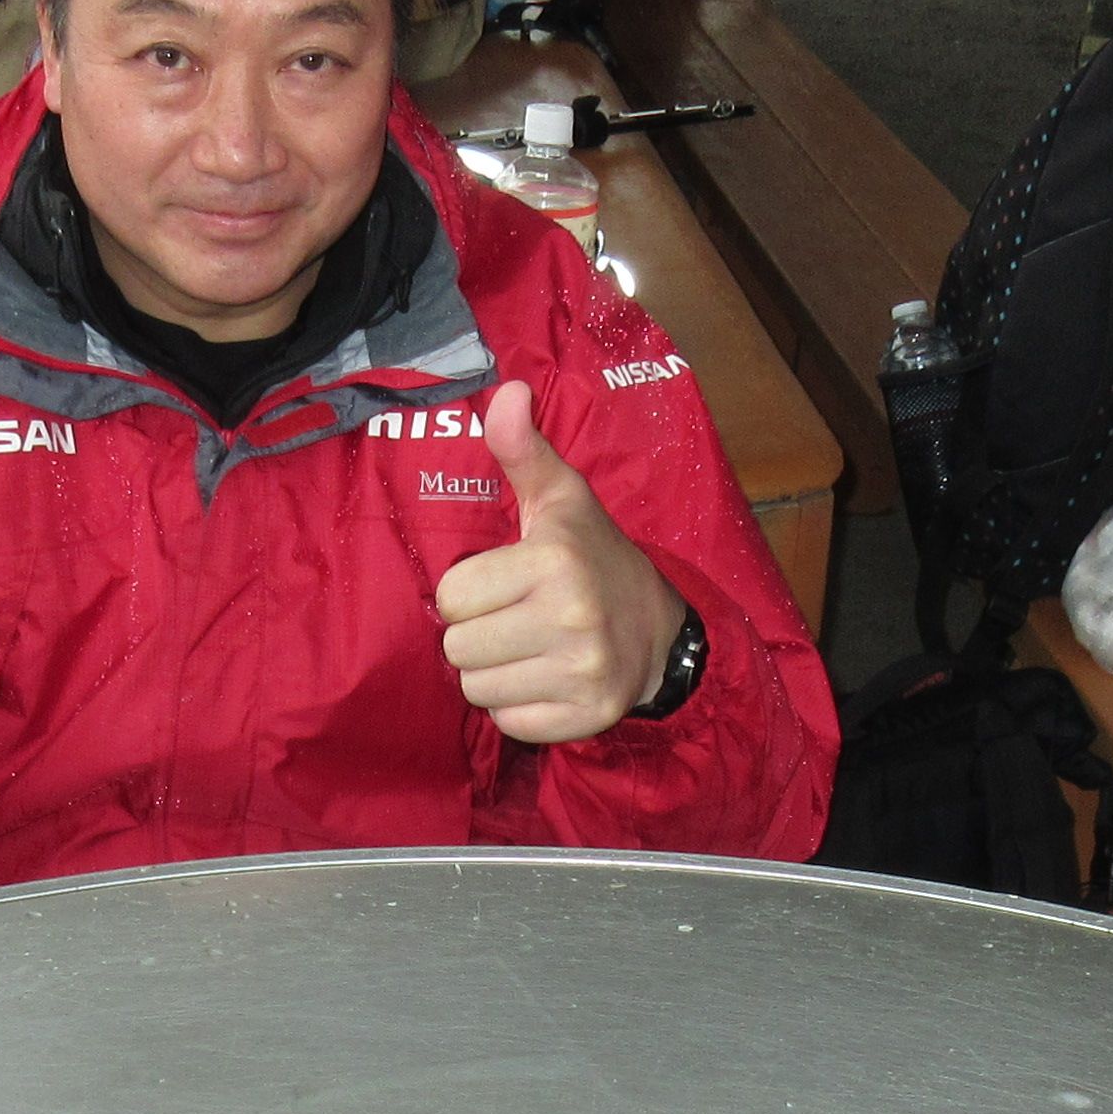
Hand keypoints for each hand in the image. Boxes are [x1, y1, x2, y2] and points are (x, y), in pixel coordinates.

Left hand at [435, 384, 682, 742]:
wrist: (661, 628)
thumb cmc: (593, 557)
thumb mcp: (561, 499)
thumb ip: (523, 449)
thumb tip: (508, 391)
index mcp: (553, 561)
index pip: (451, 597)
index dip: (469, 592)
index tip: (504, 584)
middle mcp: (570, 617)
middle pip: (457, 648)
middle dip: (478, 635)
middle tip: (515, 620)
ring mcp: (581, 671)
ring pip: (477, 689)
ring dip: (494, 673)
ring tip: (529, 649)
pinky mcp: (586, 716)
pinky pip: (508, 723)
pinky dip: (518, 708)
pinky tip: (545, 679)